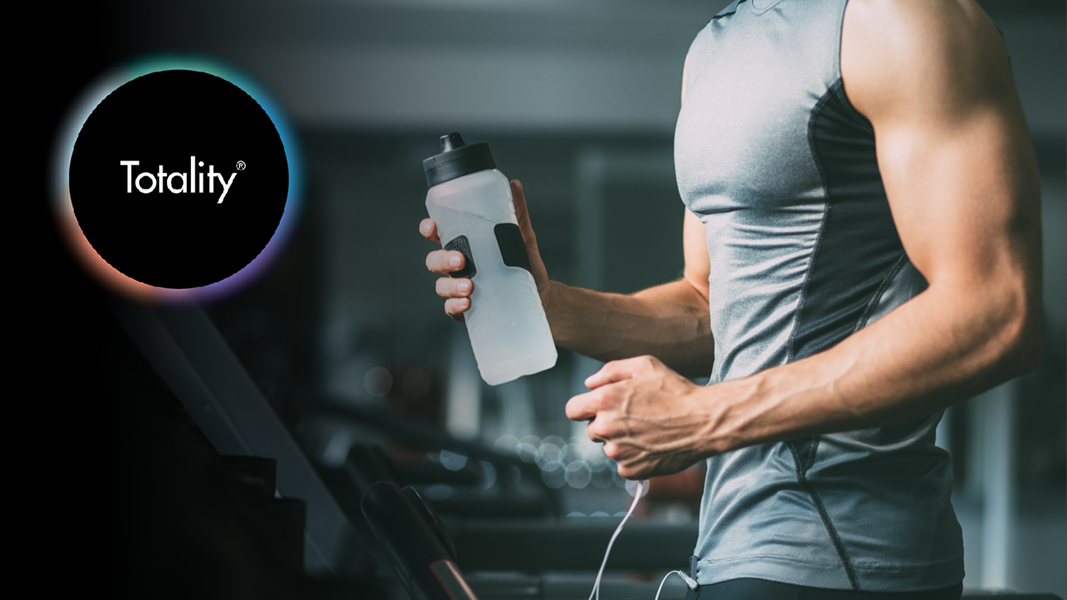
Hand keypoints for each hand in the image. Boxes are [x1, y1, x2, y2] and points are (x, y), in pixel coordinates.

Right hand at [420, 179, 551, 321]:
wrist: (541, 296)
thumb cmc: (525, 264)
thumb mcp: (522, 236)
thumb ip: (517, 212)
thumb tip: (515, 185)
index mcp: (465, 244)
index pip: (438, 234)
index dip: (428, 229)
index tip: (431, 227)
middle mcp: (458, 266)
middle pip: (434, 260)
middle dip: (441, 259)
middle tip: (460, 260)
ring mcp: (460, 287)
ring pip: (441, 285)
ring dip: (450, 285)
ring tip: (469, 286)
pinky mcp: (467, 309)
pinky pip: (451, 308)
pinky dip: (455, 306)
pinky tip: (467, 302)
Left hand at [565, 355, 713, 478]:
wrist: (703, 421)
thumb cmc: (675, 390)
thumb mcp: (644, 365)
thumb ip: (610, 371)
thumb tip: (590, 384)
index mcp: (604, 401)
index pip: (572, 410)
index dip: (584, 407)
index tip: (598, 407)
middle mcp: (606, 428)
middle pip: (591, 429)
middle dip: (606, 423)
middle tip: (633, 416)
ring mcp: (618, 452)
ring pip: (609, 447)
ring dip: (621, 441)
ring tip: (648, 429)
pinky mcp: (631, 470)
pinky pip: (623, 464)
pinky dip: (634, 457)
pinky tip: (652, 444)